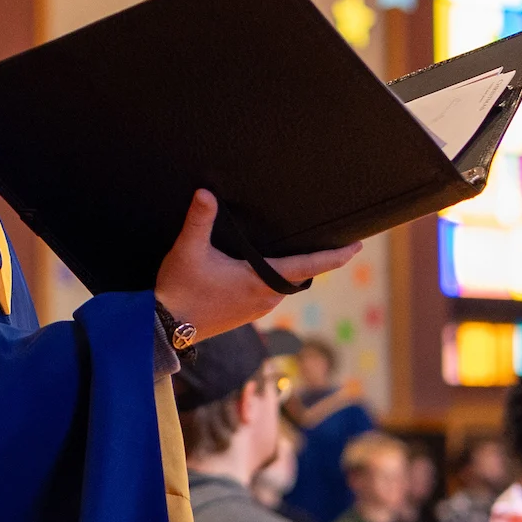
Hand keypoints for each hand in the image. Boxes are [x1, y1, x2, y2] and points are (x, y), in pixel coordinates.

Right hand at [155, 191, 359, 340]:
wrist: (164, 328)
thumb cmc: (179, 289)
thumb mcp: (188, 250)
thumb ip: (199, 220)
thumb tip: (205, 193)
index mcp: (260, 282)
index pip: (307, 268)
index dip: (334, 257)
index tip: (357, 246)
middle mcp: (265, 298)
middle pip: (299, 275)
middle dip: (317, 259)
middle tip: (334, 240)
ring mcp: (257, 308)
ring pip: (284, 284)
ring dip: (294, 269)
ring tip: (301, 248)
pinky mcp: (246, 313)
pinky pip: (271, 292)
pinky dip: (276, 278)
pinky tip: (266, 267)